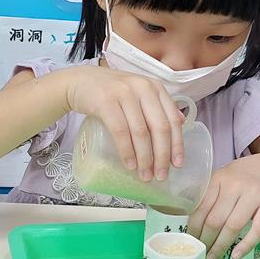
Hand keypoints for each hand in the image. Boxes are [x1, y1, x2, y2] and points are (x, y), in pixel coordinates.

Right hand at [60, 65, 184, 181]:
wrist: (78, 82)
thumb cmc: (110, 92)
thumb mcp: (138, 93)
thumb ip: (158, 105)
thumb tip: (181, 122)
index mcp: (155, 87)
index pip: (172, 119)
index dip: (177, 144)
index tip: (177, 165)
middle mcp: (143, 87)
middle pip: (160, 128)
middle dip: (162, 156)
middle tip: (160, 176)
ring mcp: (124, 93)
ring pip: (141, 132)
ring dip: (144, 158)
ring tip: (144, 175)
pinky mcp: (106, 101)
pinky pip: (120, 131)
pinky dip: (126, 151)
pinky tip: (129, 164)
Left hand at [188, 153, 259, 258]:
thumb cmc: (245, 177)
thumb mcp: (225, 177)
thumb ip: (210, 194)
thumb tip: (192, 223)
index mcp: (219, 178)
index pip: (201, 208)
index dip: (194, 228)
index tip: (191, 241)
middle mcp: (235, 185)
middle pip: (215, 219)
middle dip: (205, 240)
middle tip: (201, 253)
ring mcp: (254, 195)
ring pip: (233, 226)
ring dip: (221, 246)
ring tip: (214, 258)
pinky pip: (257, 229)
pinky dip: (246, 245)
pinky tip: (236, 255)